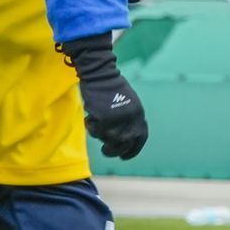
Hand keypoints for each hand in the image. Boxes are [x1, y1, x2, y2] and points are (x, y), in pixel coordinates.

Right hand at [57, 34, 147, 158]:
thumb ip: (128, 121)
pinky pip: (95, 130)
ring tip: (95, 125)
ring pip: (108, 138)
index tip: (123, 157)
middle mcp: (132, 118)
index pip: (140, 139)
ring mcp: (118, 119)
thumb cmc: (111, 88)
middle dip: (114, 150)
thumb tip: (124, 141)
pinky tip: (89, 116)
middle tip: (106, 151)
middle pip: (124, 144)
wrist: (101, 73)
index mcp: (139, 115)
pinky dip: (90, 126)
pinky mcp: (104, 117)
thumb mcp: (127, 105)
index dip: (132, 150)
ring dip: (99, 135)